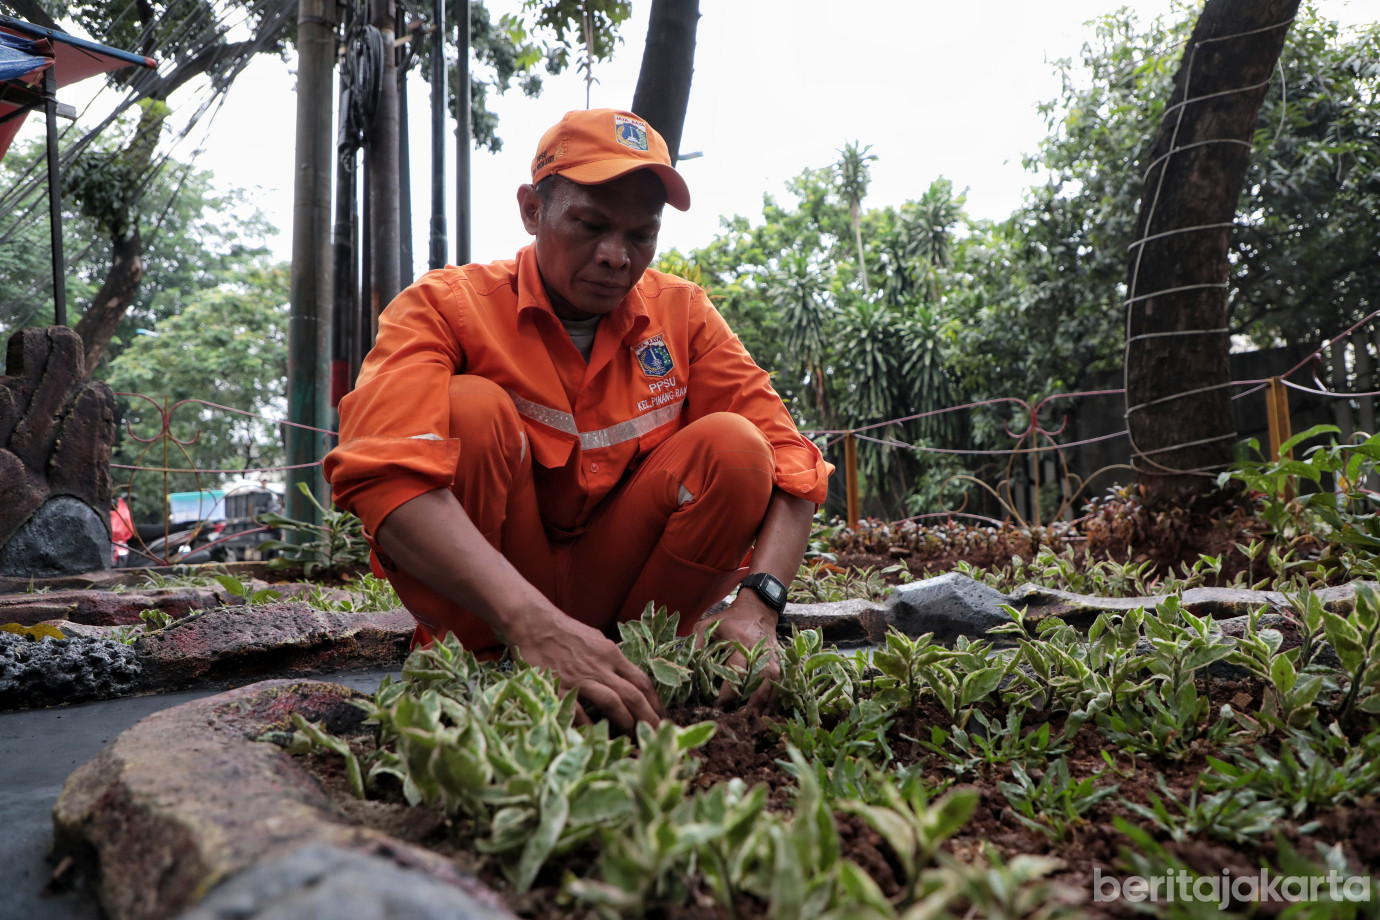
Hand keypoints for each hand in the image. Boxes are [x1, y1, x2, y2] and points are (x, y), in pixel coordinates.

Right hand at [502, 606, 666, 734]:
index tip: (662, 718)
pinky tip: (599, 738)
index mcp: (611, 654)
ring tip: (635, 739)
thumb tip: (625, 676)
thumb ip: (612, 659)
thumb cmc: (565, 632)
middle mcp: (600, 667)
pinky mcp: (559, 687)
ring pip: (612, 703)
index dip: (655, 702)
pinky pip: (579, 711)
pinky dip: (590, 725)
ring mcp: (580, 678)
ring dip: (626, 723)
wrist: (533, 623)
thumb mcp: (597, 640)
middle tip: (656, 735)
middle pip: (633, 695)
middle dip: (648, 718)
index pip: (642, 681)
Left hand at [696, 591, 780, 712]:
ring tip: (756, 723)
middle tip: (741, 720)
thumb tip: (687, 665)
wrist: (758, 610)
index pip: (737, 670)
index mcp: (741, 642)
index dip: (729, 690)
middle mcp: (760, 651)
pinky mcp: (778, 662)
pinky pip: (780, 684)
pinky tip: (768, 714)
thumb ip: (697, 642)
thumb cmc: (730, 620)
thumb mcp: (709, 624)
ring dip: (766, 704)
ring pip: (773, 684)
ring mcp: (772, 657)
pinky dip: (775, 699)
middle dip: (753, 702)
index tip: (719, 705)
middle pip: (761, 680)